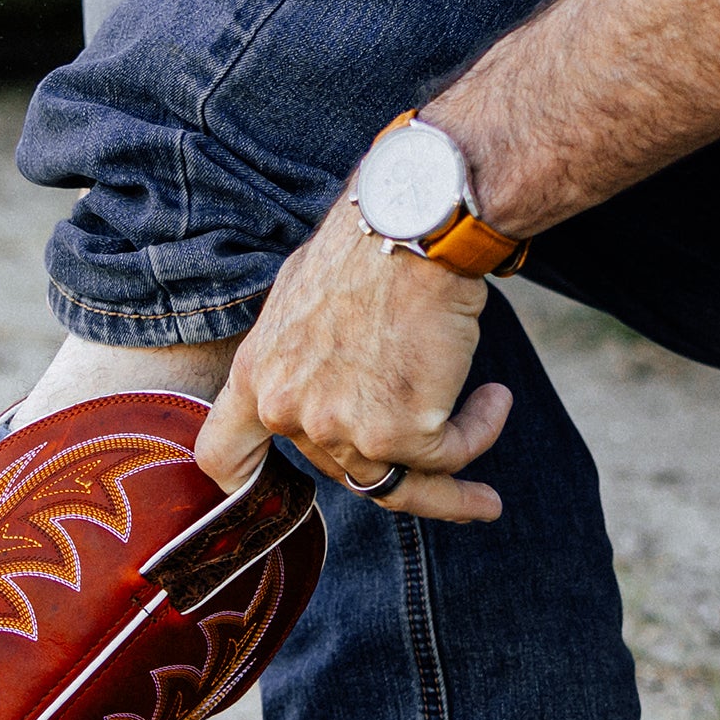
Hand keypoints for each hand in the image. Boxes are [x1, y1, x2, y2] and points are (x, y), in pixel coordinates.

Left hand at [196, 197, 512, 521]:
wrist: (411, 226)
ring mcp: (340, 426)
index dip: (245, 483)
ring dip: (451, 485)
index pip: (223, 455)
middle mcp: (288, 410)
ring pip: (400, 484)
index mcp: (256, 376)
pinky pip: (449, 456)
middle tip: (442, 470)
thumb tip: (327, 379)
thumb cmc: (367, 248)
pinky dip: (478, 432)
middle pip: (343, 472)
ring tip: (487, 494)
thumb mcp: (301, 300)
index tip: (271, 490)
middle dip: (395, 463)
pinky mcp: (397, 431)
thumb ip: (299, 355)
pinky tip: (496, 399)